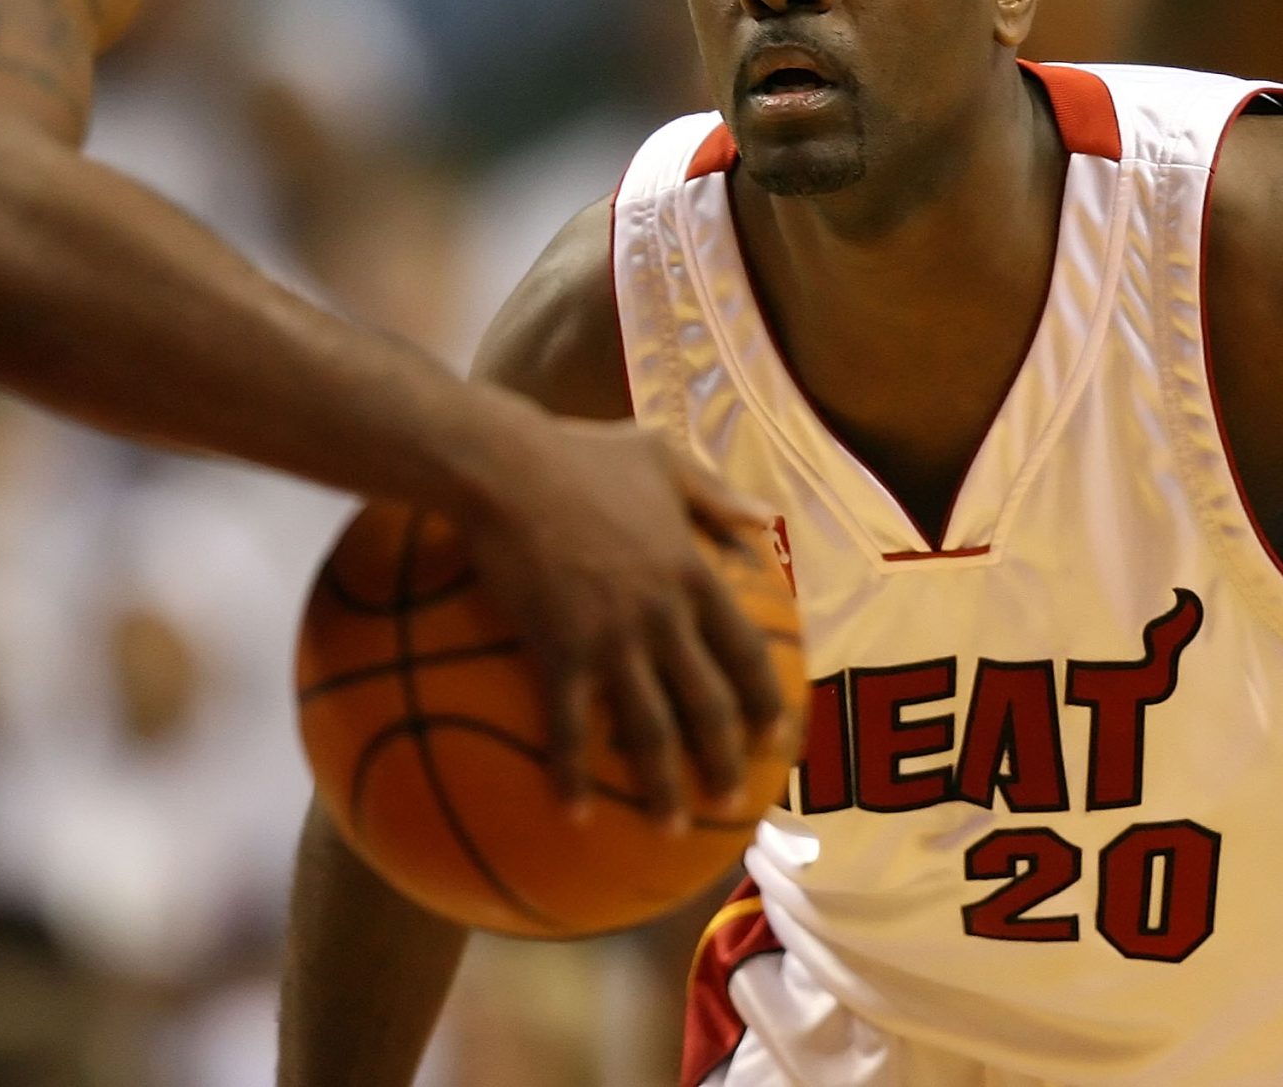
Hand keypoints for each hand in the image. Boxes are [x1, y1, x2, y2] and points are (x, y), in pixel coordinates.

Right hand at [458, 414, 787, 828]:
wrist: (504, 467)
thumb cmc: (578, 454)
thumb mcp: (661, 457)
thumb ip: (716, 494)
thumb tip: (767, 517)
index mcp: (692, 573)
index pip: (747, 651)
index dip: (767, 699)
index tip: (779, 735)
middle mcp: (664, 616)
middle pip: (709, 704)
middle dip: (727, 759)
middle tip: (735, 799)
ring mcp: (612, 639)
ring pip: (651, 730)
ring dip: (665, 787)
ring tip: (672, 828)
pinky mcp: (558, 652)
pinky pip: (570, 729)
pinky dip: (575, 777)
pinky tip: (575, 815)